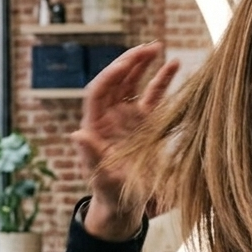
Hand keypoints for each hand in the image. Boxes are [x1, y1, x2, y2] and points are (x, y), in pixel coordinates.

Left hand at [70, 42, 179, 240]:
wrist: (125, 204)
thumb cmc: (110, 194)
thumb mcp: (101, 177)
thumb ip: (90, 155)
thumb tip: (76, 134)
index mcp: (95, 126)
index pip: (99, 92)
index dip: (111, 76)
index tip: (126, 64)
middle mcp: (110, 117)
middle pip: (117, 82)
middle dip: (130, 63)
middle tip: (147, 48)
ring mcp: (128, 117)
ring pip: (134, 84)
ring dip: (144, 65)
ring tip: (157, 47)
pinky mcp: (146, 123)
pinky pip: (153, 96)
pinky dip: (163, 80)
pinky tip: (175, 64)